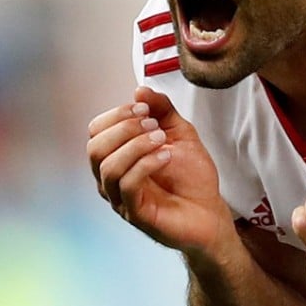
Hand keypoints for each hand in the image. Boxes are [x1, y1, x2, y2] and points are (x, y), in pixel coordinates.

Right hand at [87, 86, 230, 251]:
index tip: (145, 109)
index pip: (96, 131)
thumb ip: (162, 110)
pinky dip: (146, 164)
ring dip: (136, 145)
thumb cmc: (191, 176)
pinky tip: (166, 157)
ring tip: (162, 141)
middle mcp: (111, 179)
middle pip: (95, 148)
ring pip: (108, 167)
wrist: (211, 211)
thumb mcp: (180, 133)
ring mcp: (120, 198)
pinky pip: (127, 186)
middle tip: (153, 125)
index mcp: (117, 156)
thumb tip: (140, 91)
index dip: (117, 114)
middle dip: (124, 128)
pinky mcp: (135, 214)